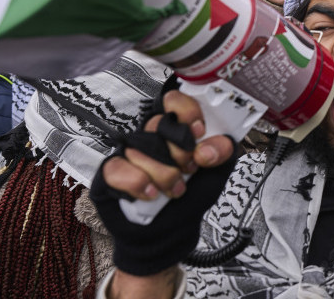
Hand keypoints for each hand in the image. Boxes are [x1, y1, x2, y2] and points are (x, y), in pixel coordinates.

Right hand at [92, 90, 236, 277]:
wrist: (170, 232)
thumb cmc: (191, 196)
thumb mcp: (217, 172)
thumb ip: (222, 152)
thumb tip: (205, 150)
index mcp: (175, 130)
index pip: (173, 101)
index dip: (187, 112)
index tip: (200, 132)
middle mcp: (150, 137)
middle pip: (158, 124)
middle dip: (180, 152)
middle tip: (189, 170)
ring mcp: (128, 154)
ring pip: (141, 149)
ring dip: (164, 175)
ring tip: (176, 190)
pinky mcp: (110, 174)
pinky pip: (118, 168)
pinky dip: (139, 184)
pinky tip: (152, 195)